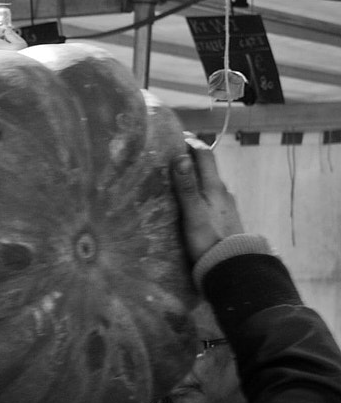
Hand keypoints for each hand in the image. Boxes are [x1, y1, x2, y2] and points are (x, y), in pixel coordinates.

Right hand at [171, 141, 244, 265]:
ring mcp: (226, 205)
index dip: (191, 143)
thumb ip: (186, 187)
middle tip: (170, 154)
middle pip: (207, 167)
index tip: (176, 136)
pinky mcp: (224, 218)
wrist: (231, 266)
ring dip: (194, 176)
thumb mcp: (193, 213)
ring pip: (208, 183)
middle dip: (191, 158)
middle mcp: (223, 192)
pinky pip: (209, 197)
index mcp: (215, 187)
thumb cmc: (208, 240)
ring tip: (175, 178)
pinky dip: (198, 191)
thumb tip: (181, 156)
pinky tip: (189, 201)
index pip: (205, 155)